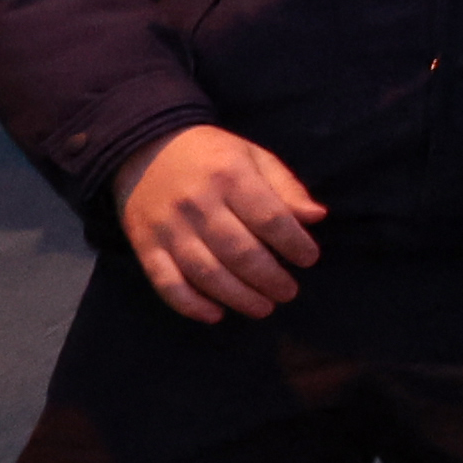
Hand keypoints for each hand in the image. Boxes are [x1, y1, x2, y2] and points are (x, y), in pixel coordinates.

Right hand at [119, 123, 326, 323]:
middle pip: (239, 251)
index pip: (269, 218)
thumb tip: (317, 217)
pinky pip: (166, 283)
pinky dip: (190, 305)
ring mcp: (168, 227)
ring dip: (239, 297)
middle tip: (288, 292)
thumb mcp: (253, 157)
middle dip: (270, 278)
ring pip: (206, 272)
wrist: (145, 147)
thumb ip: (286, 187)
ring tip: (264, 308)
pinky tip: (216, 315)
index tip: (309, 259)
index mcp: (229, 175)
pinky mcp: (145, 245)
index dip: (294, 243)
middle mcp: (198, 203)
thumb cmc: (211, 156)